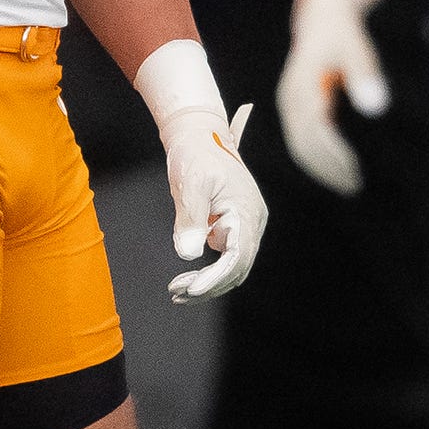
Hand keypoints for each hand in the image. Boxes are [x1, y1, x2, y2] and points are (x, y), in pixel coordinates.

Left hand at [159, 102, 268, 300]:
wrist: (196, 134)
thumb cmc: (194, 154)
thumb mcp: (190, 183)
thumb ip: (190, 219)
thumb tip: (188, 255)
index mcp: (247, 211)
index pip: (238, 257)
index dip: (216, 277)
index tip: (191, 290)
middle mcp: (252, 221)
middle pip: (237, 268)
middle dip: (208, 286)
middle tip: (176, 294)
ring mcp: (244, 225)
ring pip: (232, 267)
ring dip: (207, 282)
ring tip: (176, 290)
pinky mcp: (233, 226)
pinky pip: (225, 258)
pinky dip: (207, 271)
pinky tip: (184, 278)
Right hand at [277, 0, 388, 196]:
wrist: (325, 14)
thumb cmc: (343, 31)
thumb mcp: (357, 49)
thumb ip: (365, 76)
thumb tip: (377, 108)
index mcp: (300, 86)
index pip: (313, 131)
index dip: (332, 154)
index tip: (354, 170)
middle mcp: (290, 98)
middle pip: (302, 143)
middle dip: (326, 167)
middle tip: (354, 186)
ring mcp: (291, 104)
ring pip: (300, 145)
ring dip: (322, 166)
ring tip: (349, 183)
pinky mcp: (298, 107)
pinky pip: (304, 138)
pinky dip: (320, 156)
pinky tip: (340, 166)